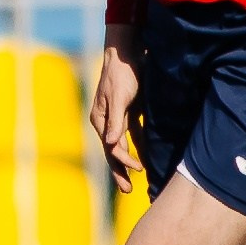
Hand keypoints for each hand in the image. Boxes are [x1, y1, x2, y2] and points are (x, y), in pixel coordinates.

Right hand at [91, 26, 145, 192]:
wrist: (127, 52)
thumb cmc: (123, 73)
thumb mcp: (120, 96)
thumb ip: (116, 120)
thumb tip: (111, 143)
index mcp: (100, 119)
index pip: (111, 147)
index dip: (124, 160)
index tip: (139, 169)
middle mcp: (106, 122)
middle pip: (112, 152)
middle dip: (119, 172)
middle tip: (127, 191)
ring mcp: (117, 118)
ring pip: (122, 146)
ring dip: (127, 163)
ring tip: (132, 182)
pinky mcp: (129, 112)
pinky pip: (133, 135)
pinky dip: (138, 148)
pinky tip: (145, 159)